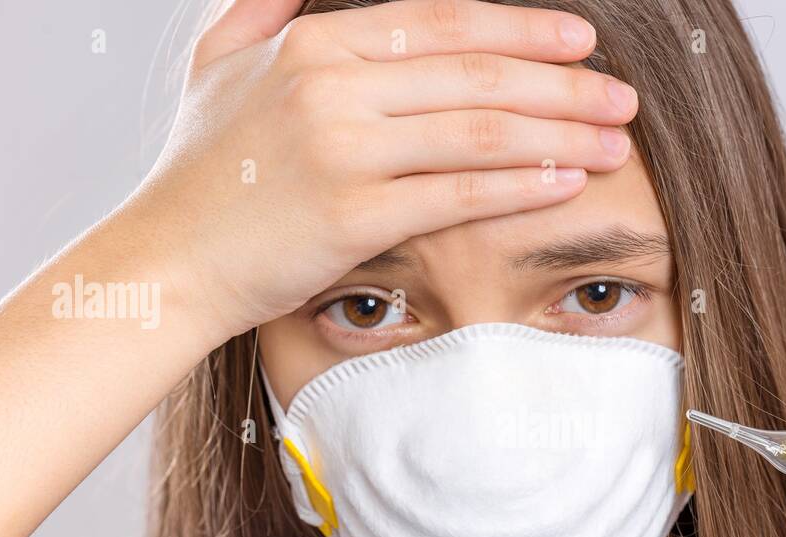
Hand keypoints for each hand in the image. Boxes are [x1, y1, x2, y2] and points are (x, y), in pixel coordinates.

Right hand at [120, 0, 636, 338]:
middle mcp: (331, 85)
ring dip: (559, 133)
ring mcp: (342, 149)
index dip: (520, 28)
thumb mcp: (216, 65)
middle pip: (477, 73)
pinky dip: (519, 186)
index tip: (579, 40)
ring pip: (478, 130)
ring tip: (613, 142)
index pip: (443, 23)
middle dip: (563, 83)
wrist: (165, 261)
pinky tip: (566, 182)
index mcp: (313, 44)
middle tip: (621, 96)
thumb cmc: (197, 174)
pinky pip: (457, 194)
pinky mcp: (351, 215)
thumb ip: (264, 9)